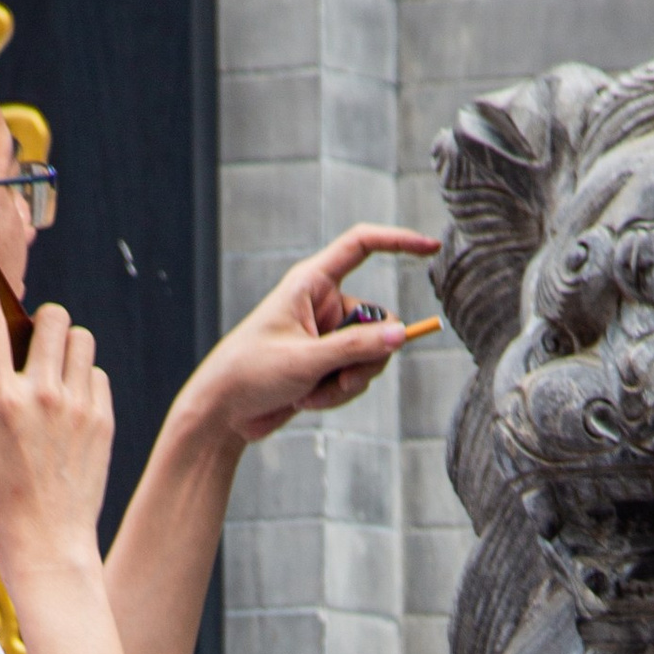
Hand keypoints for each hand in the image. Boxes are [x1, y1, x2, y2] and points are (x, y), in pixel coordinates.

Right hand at [0, 250, 113, 578]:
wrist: (49, 546)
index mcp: (2, 401)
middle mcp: (44, 396)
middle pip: (54, 319)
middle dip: (40, 320)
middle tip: (29, 341)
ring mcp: (79, 408)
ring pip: (83, 341)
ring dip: (66, 344)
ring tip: (51, 369)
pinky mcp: (102, 422)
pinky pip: (98, 375)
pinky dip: (84, 377)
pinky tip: (68, 400)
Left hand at [180, 223, 444, 449]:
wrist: (223, 411)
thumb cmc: (250, 373)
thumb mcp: (305, 360)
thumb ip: (355, 348)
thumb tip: (402, 334)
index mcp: (311, 283)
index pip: (361, 246)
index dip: (398, 242)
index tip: (430, 248)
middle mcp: (323, 304)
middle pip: (379, 320)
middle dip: (369, 357)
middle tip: (344, 379)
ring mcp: (328, 335)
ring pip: (372, 355)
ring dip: (349, 382)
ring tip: (312, 394)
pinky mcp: (328, 363)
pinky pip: (357, 376)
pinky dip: (339, 393)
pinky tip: (307, 401)